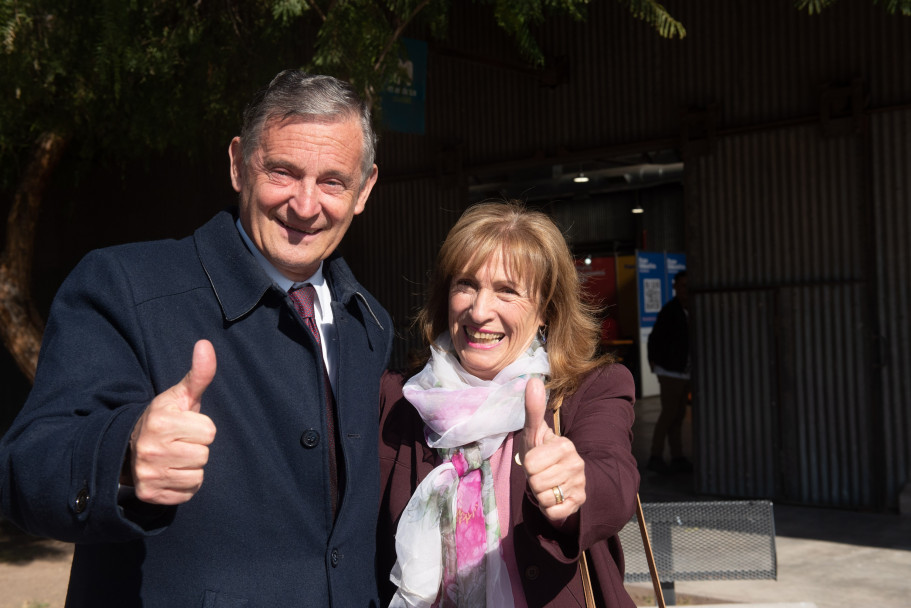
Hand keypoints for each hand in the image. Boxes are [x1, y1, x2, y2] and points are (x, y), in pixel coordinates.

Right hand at [128, 340, 216, 504]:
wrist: (129, 448)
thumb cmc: (165, 419)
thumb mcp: (180, 396)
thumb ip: (198, 374)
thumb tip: (206, 344)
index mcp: (161, 422)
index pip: (209, 431)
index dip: (201, 428)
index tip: (185, 426)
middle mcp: (151, 449)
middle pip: (204, 455)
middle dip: (197, 448)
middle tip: (179, 443)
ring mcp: (148, 474)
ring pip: (197, 476)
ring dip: (191, 468)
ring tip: (175, 457)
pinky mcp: (149, 494)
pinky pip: (187, 493)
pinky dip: (183, 485)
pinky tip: (170, 473)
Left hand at [519, 378, 586, 520]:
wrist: (559, 479)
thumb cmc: (542, 454)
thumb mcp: (534, 433)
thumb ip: (532, 409)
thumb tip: (533, 379)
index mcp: (565, 446)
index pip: (531, 464)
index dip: (529, 465)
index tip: (537, 461)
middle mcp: (577, 464)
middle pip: (536, 481)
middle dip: (533, 481)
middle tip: (540, 474)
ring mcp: (580, 484)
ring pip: (544, 497)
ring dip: (540, 494)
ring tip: (546, 484)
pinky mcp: (579, 503)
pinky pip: (553, 513)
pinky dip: (548, 509)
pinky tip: (554, 498)